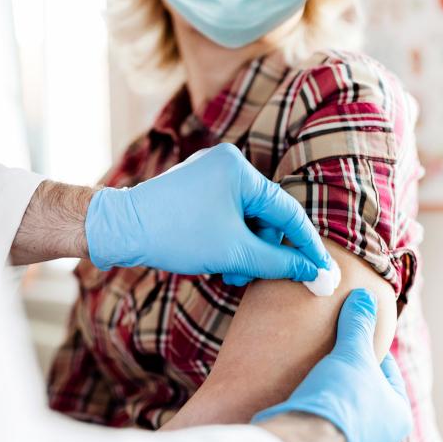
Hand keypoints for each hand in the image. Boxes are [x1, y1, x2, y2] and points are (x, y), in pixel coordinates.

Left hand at [84, 143, 329, 280]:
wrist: (119, 229)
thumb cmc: (175, 235)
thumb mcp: (234, 253)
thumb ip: (280, 263)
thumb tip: (318, 275)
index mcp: (240, 170)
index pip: (288, 212)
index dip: (307, 246)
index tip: (323, 272)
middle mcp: (227, 164)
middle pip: (265, 217)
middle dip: (260, 251)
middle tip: (245, 277)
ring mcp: (209, 174)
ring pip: (245, 220)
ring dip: (242, 250)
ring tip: (226, 272)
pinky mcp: (195, 188)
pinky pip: (226, 215)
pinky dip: (227, 240)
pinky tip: (215, 260)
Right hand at [253, 288, 412, 441]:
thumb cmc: (340, 400)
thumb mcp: (352, 354)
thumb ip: (359, 325)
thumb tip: (366, 297)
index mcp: (399, 414)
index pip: (387, 369)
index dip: (366, 347)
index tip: (348, 334)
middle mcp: (382, 437)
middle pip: (363, 389)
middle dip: (346, 370)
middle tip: (328, 348)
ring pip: (342, 407)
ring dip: (329, 390)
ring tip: (311, 368)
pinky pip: (322, 422)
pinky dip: (315, 407)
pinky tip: (300, 392)